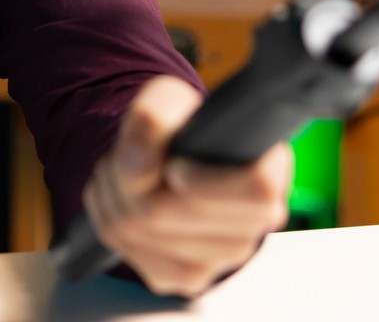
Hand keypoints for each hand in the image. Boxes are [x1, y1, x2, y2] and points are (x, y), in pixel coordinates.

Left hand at [80, 75, 291, 297]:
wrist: (172, 158)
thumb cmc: (181, 128)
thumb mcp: (166, 100)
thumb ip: (152, 119)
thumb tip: (137, 171)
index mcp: (269, 173)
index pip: (257, 191)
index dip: (206, 182)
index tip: (175, 166)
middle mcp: (254, 225)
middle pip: (172, 212)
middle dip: (132, 175)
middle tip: (131, 153)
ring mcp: (223, 259)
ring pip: (143, 231)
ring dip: (115, 193)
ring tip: (127, 172)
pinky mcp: (188, 278)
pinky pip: (132, 253)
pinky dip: (110, 220)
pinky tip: (124, 201)